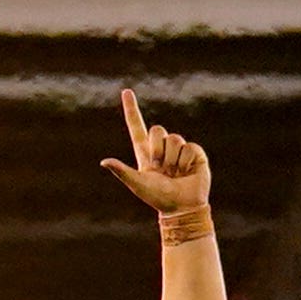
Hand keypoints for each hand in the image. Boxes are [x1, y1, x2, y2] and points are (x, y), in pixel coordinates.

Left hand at [100, 89, 213, 225]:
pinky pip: (189, 147)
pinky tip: (188, 172)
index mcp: (145, 152)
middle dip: (158, 149)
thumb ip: (122, 171)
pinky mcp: (196, 154)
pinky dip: (187, 161)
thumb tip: (104, 162)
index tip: (126, 91)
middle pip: (158, 129)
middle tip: (162, 168)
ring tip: (175, 173)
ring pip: (174, 139)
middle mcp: (162, 148)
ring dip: (173, 159)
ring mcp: (179, 150)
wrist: (182, 208)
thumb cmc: (158, 198)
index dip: (132, 109)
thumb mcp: (138, 184)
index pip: (137, 127)